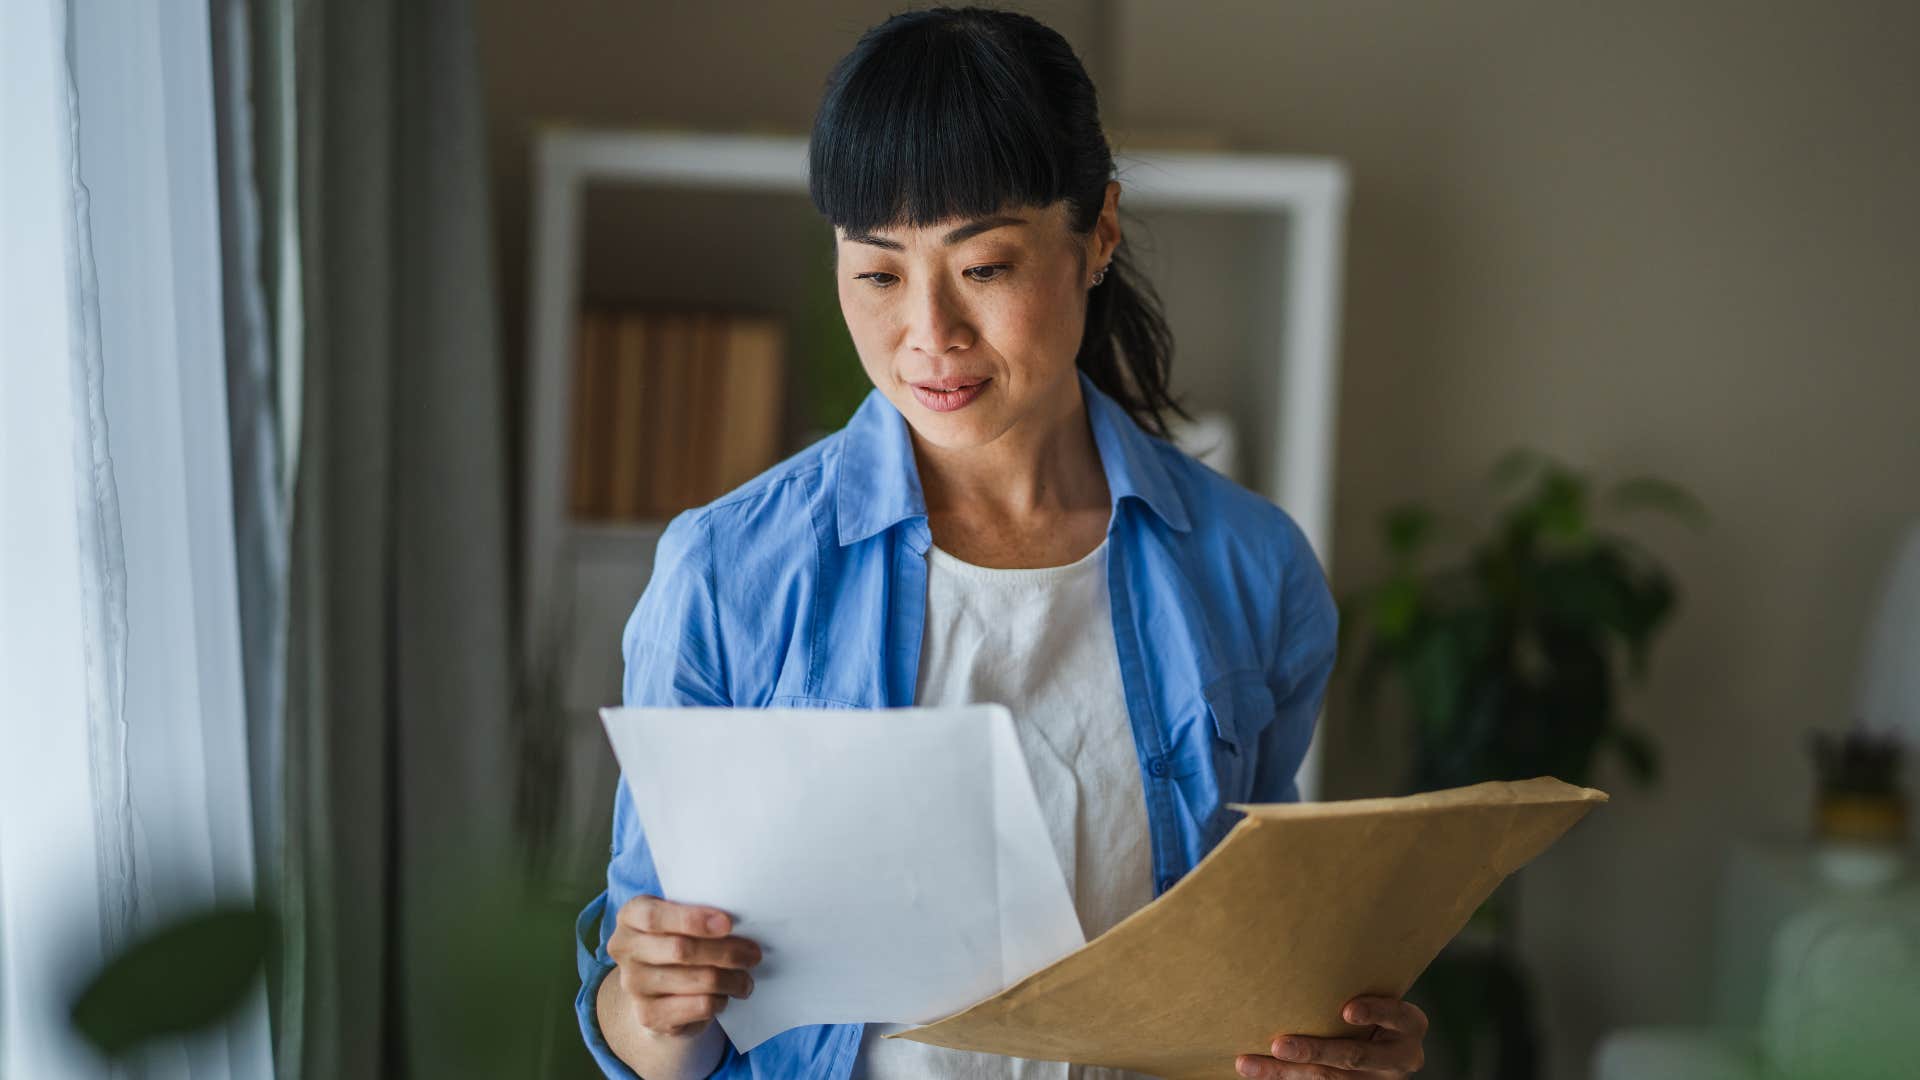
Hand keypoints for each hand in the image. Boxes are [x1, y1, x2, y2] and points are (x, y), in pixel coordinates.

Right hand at [607, 894, 762, 1038]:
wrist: (659, 990)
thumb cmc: (678, 940)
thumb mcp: (681, 919)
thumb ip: (699, 915)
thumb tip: (743, 922)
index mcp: (630, 916)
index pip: (654, 917)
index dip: (693, 919)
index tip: (728, 923)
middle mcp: (625, 949)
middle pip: (680, 950)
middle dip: (725, 952)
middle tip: (753, 954)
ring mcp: (633, 984)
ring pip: (695, 980)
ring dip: (731, 980)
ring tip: (746, 979)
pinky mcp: (648, 1015)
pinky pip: (697, 1006)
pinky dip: (719, 1000)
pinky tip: (725, 996)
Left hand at [1235, 995, 1427, 1077]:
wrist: (1389, 1043)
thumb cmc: (1373, 1003)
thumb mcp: (1379, 992)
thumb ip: (1356, 984)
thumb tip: (1300, 945)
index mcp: (1411, 1026)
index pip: (1397, 1016)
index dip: (1374, 1013)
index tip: (1348, 1010)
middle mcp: (1400, 1058)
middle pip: (1354, 1055)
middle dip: (1314, 1051)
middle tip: (1279, 1045)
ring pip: (1329, 1079)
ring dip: (1284, 1072)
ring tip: (1249, 1064)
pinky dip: (1282, 1078)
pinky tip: (1254, 1071)